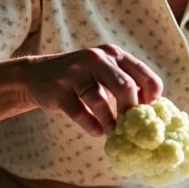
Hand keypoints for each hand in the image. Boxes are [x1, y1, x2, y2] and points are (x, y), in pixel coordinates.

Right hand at [24, 44, 161, 136]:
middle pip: (125, 86)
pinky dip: (90, 124)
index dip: (151, 97)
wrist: (37, 75)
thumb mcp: (105, 72)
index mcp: (114, 54)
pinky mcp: (58, 89)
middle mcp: (97, 59)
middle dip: (131, 111)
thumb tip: (152, 111)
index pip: (144, 75)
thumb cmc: (81, 79)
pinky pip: (78, 111)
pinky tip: (97, 131)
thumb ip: (126, 83)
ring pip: (100, 100)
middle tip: (131, 127)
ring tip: (113, 133)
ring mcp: (75, 72)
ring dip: (110, 122)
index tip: (147, 113)